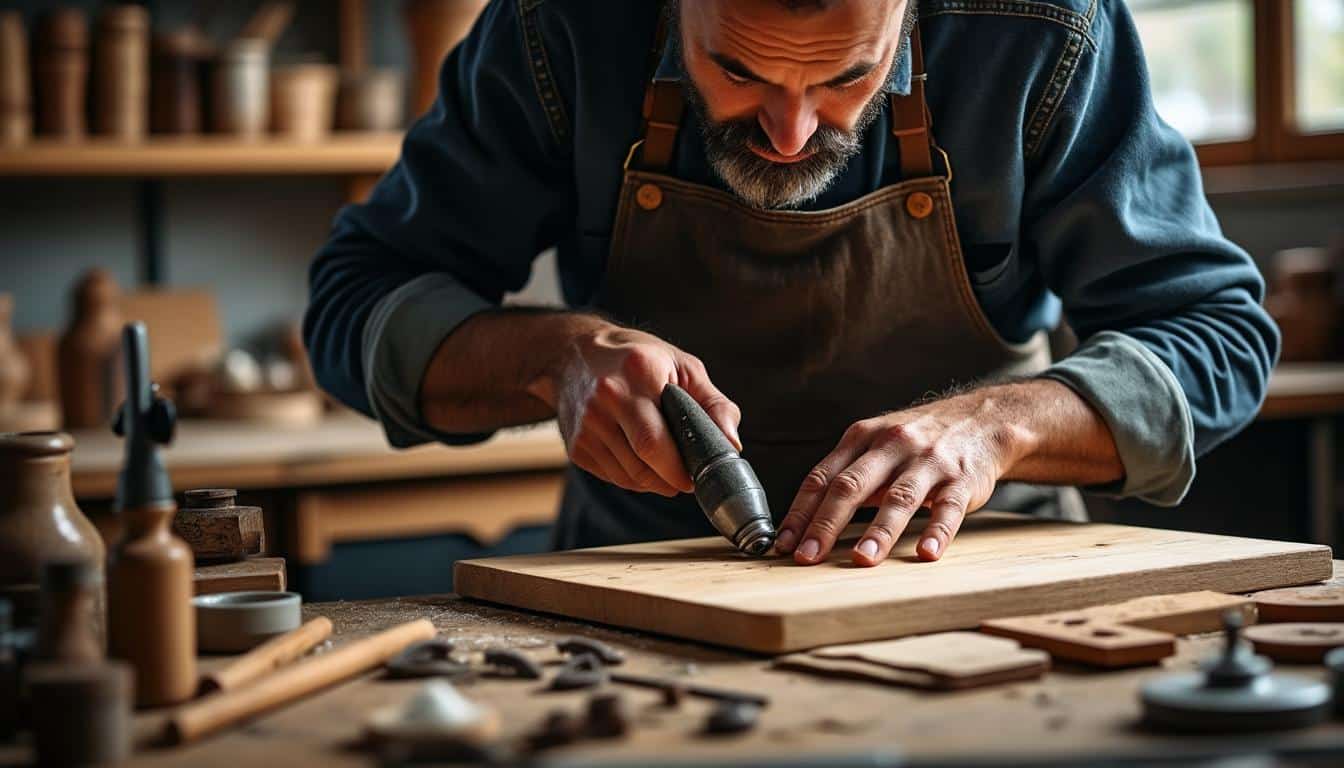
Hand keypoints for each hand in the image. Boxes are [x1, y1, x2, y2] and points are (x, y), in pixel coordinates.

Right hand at [539, 324, 741, 495]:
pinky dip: (633, 478)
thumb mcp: (682, 366)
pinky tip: (640, 459)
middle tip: (686, 477)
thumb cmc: (637, 358)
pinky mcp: (575, 444)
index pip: (656, 440)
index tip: (697, 474)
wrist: (573, 353)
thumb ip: (714, 404)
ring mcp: (585, 423)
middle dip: (671, 480)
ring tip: (666, 465)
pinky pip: (613, 477)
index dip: (680, 468)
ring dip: (654, 482)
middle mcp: (606, 397)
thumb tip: (731, 444)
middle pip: (642, 464)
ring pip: (628, 477)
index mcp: (638, 372)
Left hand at [775, 386, 1033, 565]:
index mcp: (863, 438)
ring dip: (878, 531)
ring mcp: (928, 462)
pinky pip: (948, 508)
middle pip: (851, 485)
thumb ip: (847, 474)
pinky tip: (925, 553)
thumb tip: (807, 520)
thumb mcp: (877, 444)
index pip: (822, 477)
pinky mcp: (963, 480)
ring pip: (898, 498)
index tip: (783, 543)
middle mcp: (892, 446)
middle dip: (826, 524)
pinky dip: (936, 531)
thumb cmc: (919, 439)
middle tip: (807, 557)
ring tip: (862, 561)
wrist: (983, 420)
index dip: (800, 511)